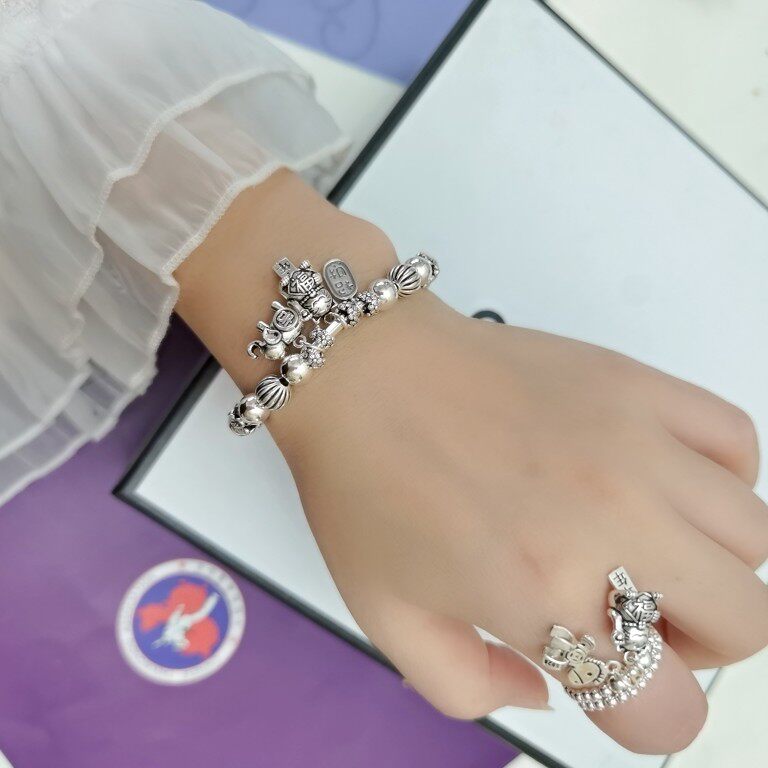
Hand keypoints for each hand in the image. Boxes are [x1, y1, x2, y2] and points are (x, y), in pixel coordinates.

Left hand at [271, 290, 767, 753]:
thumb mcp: (387, 616)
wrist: (364, 371)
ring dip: (710, 562)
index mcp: (540, 594)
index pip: (666, 712)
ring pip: (754, 537)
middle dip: (694, 643)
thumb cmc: (363, 484)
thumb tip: (546, 687)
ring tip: (644, 542)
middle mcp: (607, 524)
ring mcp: (634, 446)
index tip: (606, 674)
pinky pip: (736, 441)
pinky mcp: (637, 385)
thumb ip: (465, 686)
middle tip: (630, 612)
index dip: (641, 713)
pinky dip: (717, 476)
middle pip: (745, 624)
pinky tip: (657, 478)